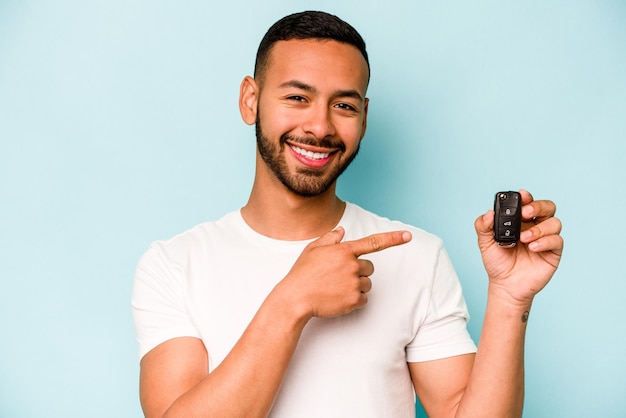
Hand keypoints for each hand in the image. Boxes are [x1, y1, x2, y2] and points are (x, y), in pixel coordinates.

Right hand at [278, 227, 411, 318]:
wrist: (295, 298)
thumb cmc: (302, 273)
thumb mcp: (313, 249)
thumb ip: (330, 238)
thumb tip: (343, 231)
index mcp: (344, 250)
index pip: (374, 242)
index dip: (393, 239)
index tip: (408, 236)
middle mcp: (352, 265)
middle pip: (370, 268)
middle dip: (358, 271)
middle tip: (339, 276)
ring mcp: (354, 283)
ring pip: (367, 284)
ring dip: (356, 286)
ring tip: (335, 288)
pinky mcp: (354, 300)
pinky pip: (364, 299)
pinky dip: (354, 300)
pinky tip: (337, 298)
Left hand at [475, 189, 562, 305]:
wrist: (505, 286)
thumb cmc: (497, 262)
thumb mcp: (485, 243)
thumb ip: (483, 226)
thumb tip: (488, 213)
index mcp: (520, 220)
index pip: (528, 203)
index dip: (527, 197)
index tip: (521, 196)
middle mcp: (535, 226)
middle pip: (548, 207)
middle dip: (538, 206)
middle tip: (525, 213)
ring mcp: (546, 239)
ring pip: (555, 222)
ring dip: (539, 228)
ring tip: (524, 238)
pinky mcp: (553, 253)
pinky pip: (557, 241)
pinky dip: (546, 241)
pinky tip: (533, 247)